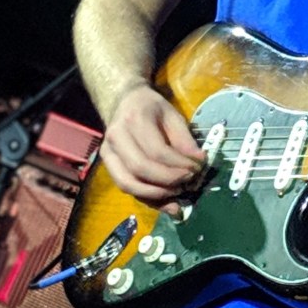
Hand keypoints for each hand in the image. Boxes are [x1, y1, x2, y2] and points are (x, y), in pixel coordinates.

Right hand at [99, 83, 206, 214]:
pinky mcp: (108, 166)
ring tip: (179, 195)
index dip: (178, 164)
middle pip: (140, 168)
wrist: (125, 102)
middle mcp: (116, 137)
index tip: (197, 169)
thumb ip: (184, 139)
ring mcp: (108, 153)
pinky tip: (168, 205)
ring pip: (128, 183)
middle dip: (168, 181)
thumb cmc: (152, 108)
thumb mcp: (172, 115)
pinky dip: (148, 200)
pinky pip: (127, 189)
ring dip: (157, 195)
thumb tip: (199, 161)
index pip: (156, 150)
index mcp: (135, 120)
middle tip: (188, 182)